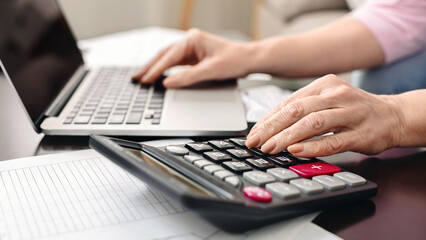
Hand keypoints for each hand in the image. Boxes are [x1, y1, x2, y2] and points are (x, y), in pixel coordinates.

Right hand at [132, 29, 254, 87]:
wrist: (249, 59)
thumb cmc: (234, 61)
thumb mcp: (211, 71)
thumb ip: (188, 77)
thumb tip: (168, 82)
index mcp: (192, 39)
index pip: (169, 57)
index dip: (155, 70)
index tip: (145, 80)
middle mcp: (189, 41)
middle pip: (163, 55)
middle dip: (149, 67)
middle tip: (136, 78)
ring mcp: (191, 47)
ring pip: (167, 58)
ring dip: (155, 68)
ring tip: (142, 77)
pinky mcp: (194, 55)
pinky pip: (175, 62)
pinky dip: (165, 69)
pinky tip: (158, 75)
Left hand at [245, 74, 404, 156]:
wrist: (393, 115)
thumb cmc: (354, 110)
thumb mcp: (327, 101)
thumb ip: (303, 110)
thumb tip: (269, 126)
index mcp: (323, 85)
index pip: (288, 102)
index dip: (268, 119)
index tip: (253, 133)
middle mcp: (336, 95)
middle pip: (296, 110)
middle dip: (271, 128)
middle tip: (256, 142)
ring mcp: (350, 113)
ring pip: (312, 123)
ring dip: (287, 137)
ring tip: (270, 147)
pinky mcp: (361, 133)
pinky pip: (332, 141)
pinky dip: (312, 146)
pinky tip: (296, 150)